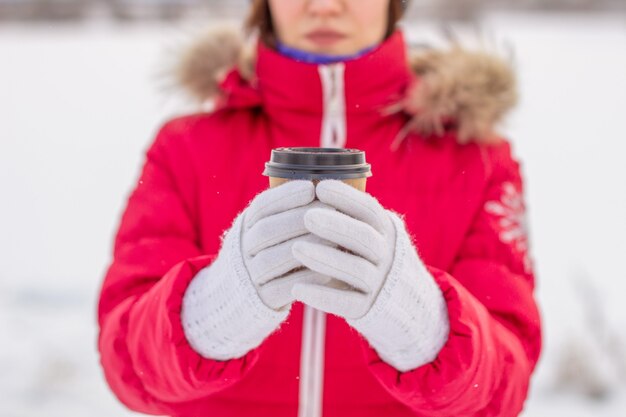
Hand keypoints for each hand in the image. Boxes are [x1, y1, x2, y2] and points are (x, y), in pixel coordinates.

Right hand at [182, 180, 334, 359]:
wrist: (240, 296)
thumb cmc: (269, 252)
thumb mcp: (267, 229)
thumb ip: (288, 213)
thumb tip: (325, 187)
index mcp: (246, 227)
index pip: (261, 207)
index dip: (285, 196)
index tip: (311, 188)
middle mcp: (243, 250)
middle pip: (266, 231)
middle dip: (299, 218)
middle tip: (330, 210)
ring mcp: (251, 276)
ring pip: (273, 259)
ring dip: (305, 247)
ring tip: (333, 239)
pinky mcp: (262, 300)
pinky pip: (283, 289)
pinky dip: (306, 279)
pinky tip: (328, 271)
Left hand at [290, 179, 395, 318]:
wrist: (397, 301)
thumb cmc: (366, 256)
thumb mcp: (366, 233)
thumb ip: (346, 217)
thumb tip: (309, 186)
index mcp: (384, 231)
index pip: (369, 210)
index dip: (347, 197)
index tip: (320, 187)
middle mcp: (385, 255)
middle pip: (365, 238)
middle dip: (335, 225)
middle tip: (307, 216)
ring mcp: (378, 283)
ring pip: (355, 270)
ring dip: (324, 258)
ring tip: (295, 248)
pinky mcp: (367, 308)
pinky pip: (346, 303)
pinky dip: (322, 296)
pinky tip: (297, 288)